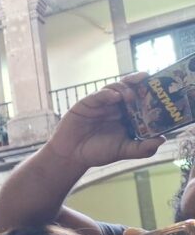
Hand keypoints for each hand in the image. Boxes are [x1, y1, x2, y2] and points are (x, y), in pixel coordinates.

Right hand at [45, 73, 163, 169]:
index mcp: (127, 116)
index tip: (160, 90)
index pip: (142, 100)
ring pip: (116, 87)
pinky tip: (115, 97)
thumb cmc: (97, 152)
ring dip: (125, 88)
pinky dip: (108, 93)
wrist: (72, 155)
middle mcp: (116, 107)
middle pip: (130, 88)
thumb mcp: (123, 151)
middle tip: (147, 78)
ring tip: (130, 96)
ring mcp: (102, 103)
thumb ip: (142, 148)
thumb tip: (162, 140)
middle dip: (139, 82)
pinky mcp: (88, 103)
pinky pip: (99, 94)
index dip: (150, 93)